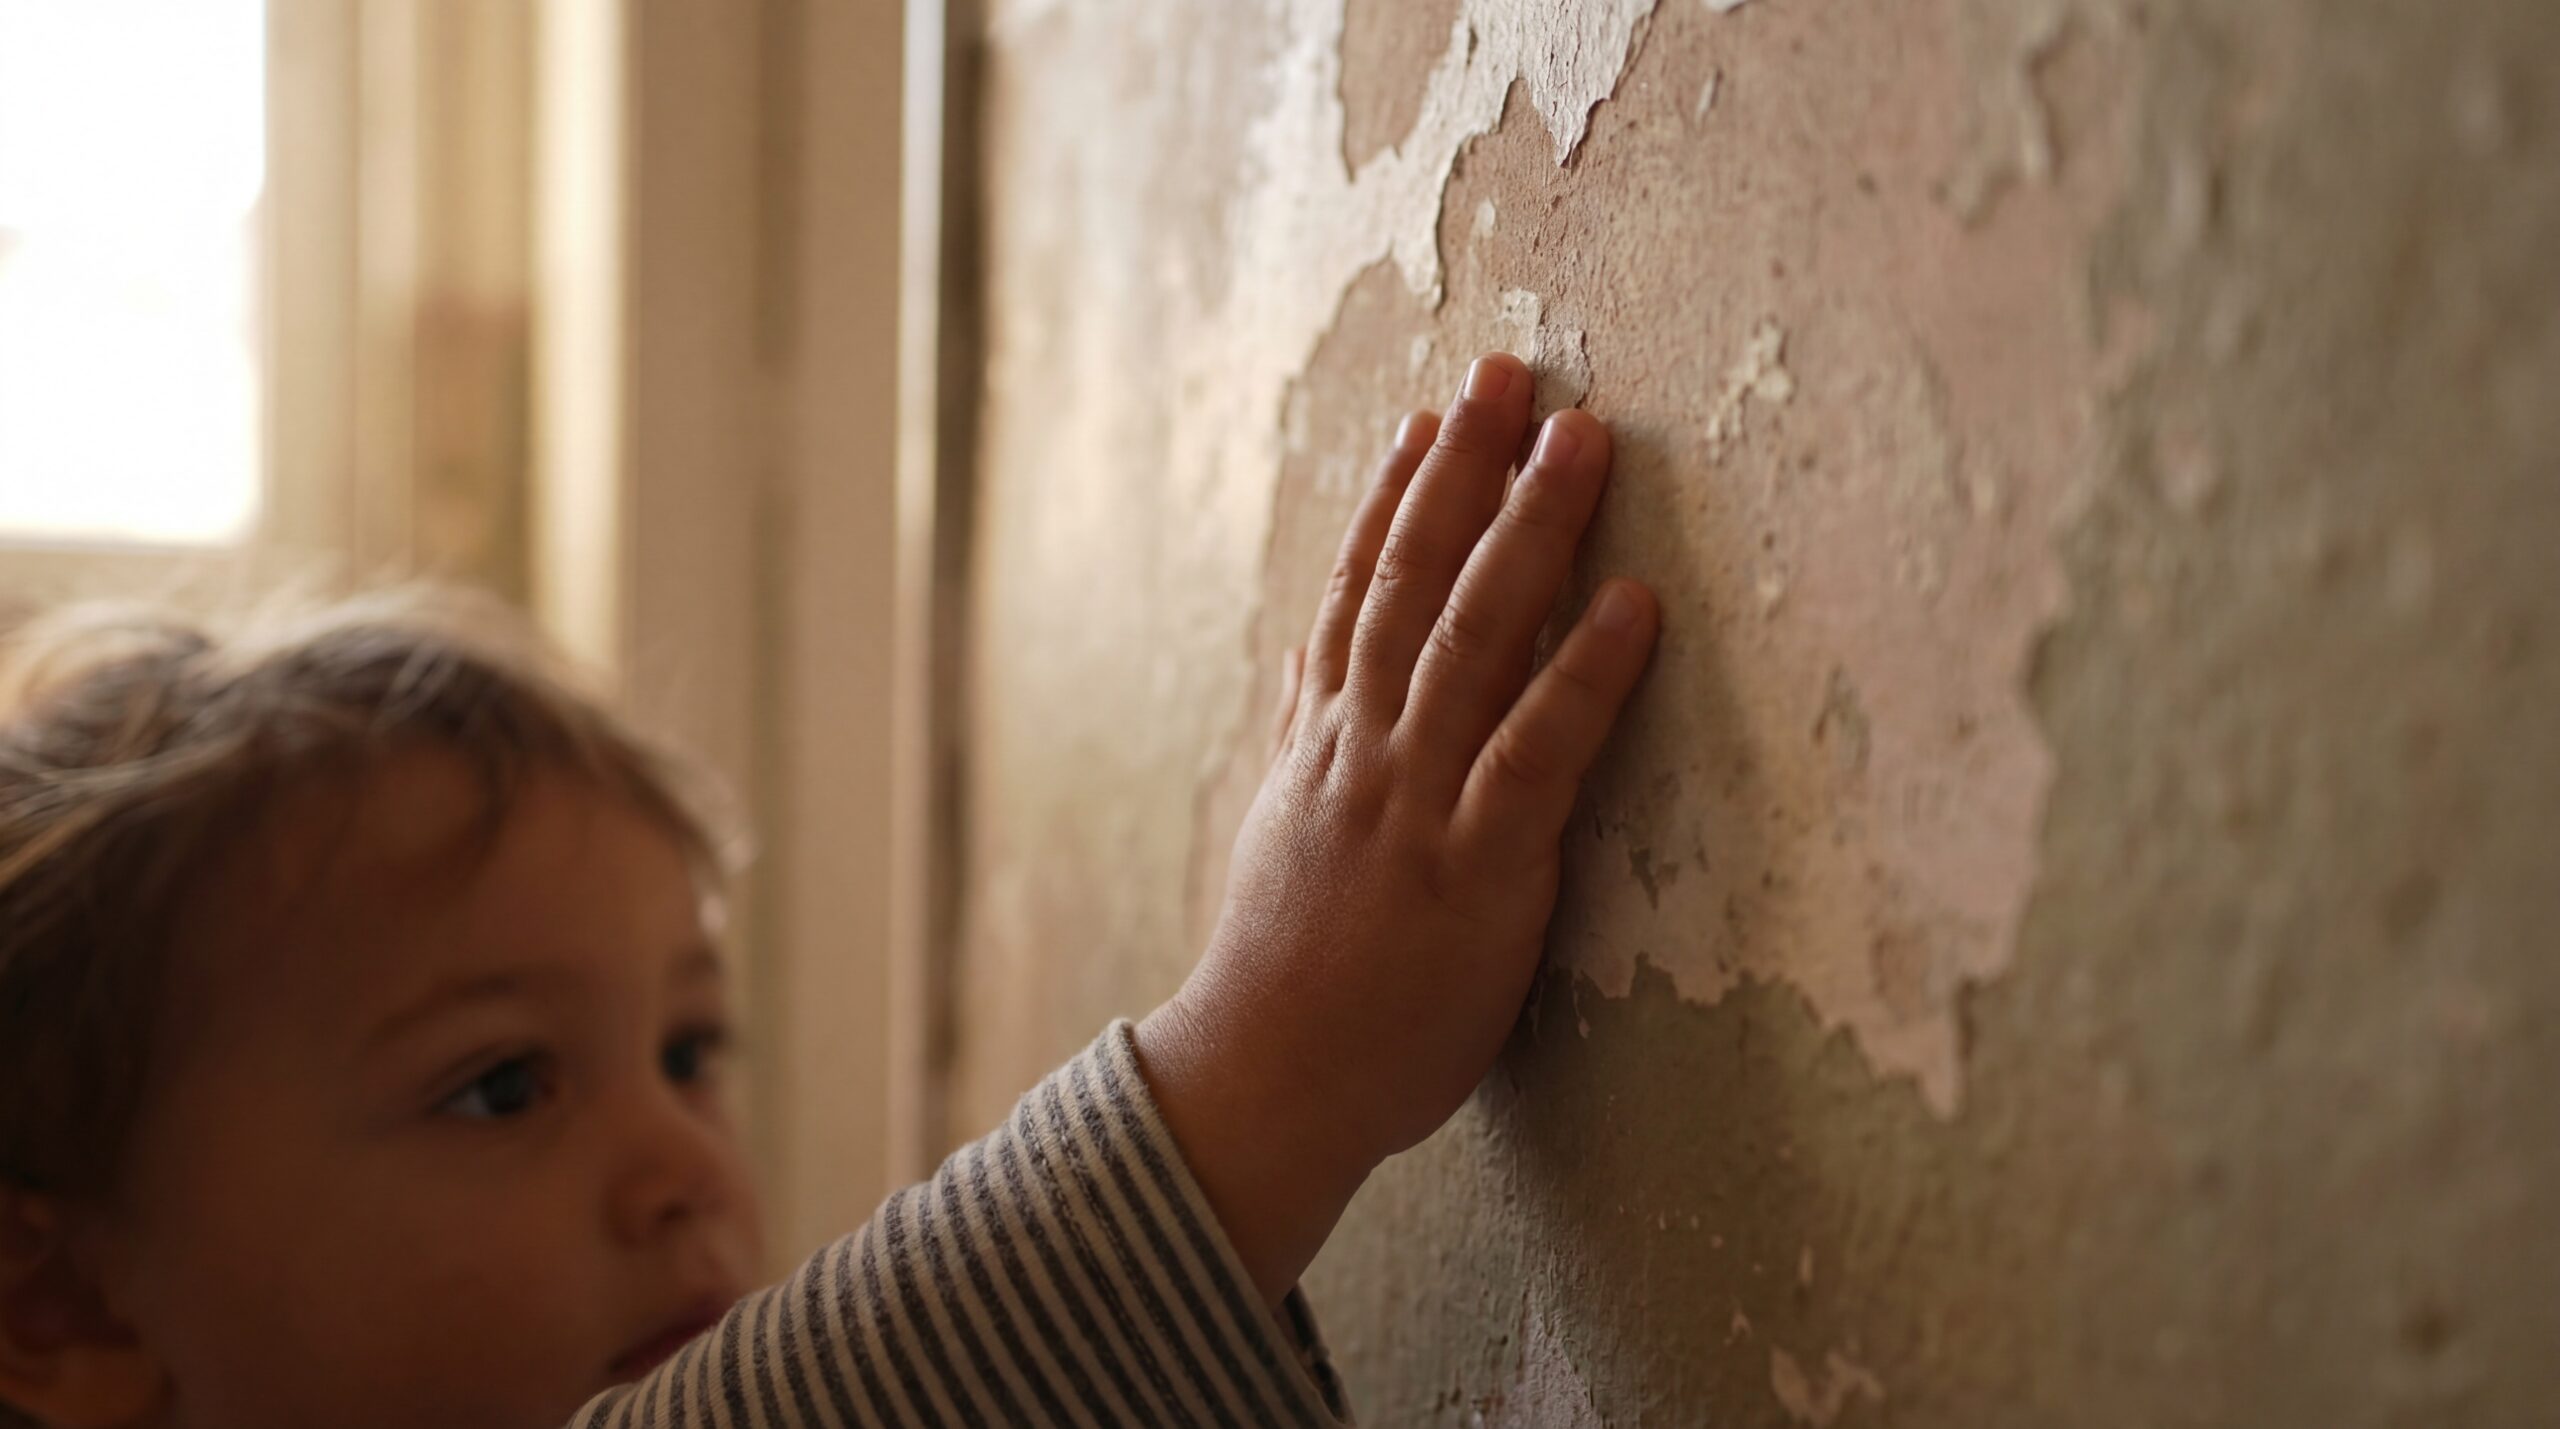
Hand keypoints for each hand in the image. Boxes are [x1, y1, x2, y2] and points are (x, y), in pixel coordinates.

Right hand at [1135, 351, 1659, 1305]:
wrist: (1260, 1085)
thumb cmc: (1281, 977)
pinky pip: (1536, 752)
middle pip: (1415, 582)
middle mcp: (1363, 749)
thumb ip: (1304, 737)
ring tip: (1584, 440)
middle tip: (1519, 372)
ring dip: (1531, 530)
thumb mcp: (1279, 833)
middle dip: (1469, 470)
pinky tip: (1635, 605)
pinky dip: (1586, 673)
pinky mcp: (1474, 868)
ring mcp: (1415, 801)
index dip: (1398, 496)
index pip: (1359, 592)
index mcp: (1323, 743)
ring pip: (1473, 637)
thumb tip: (1315, 653)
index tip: (1437, 414)